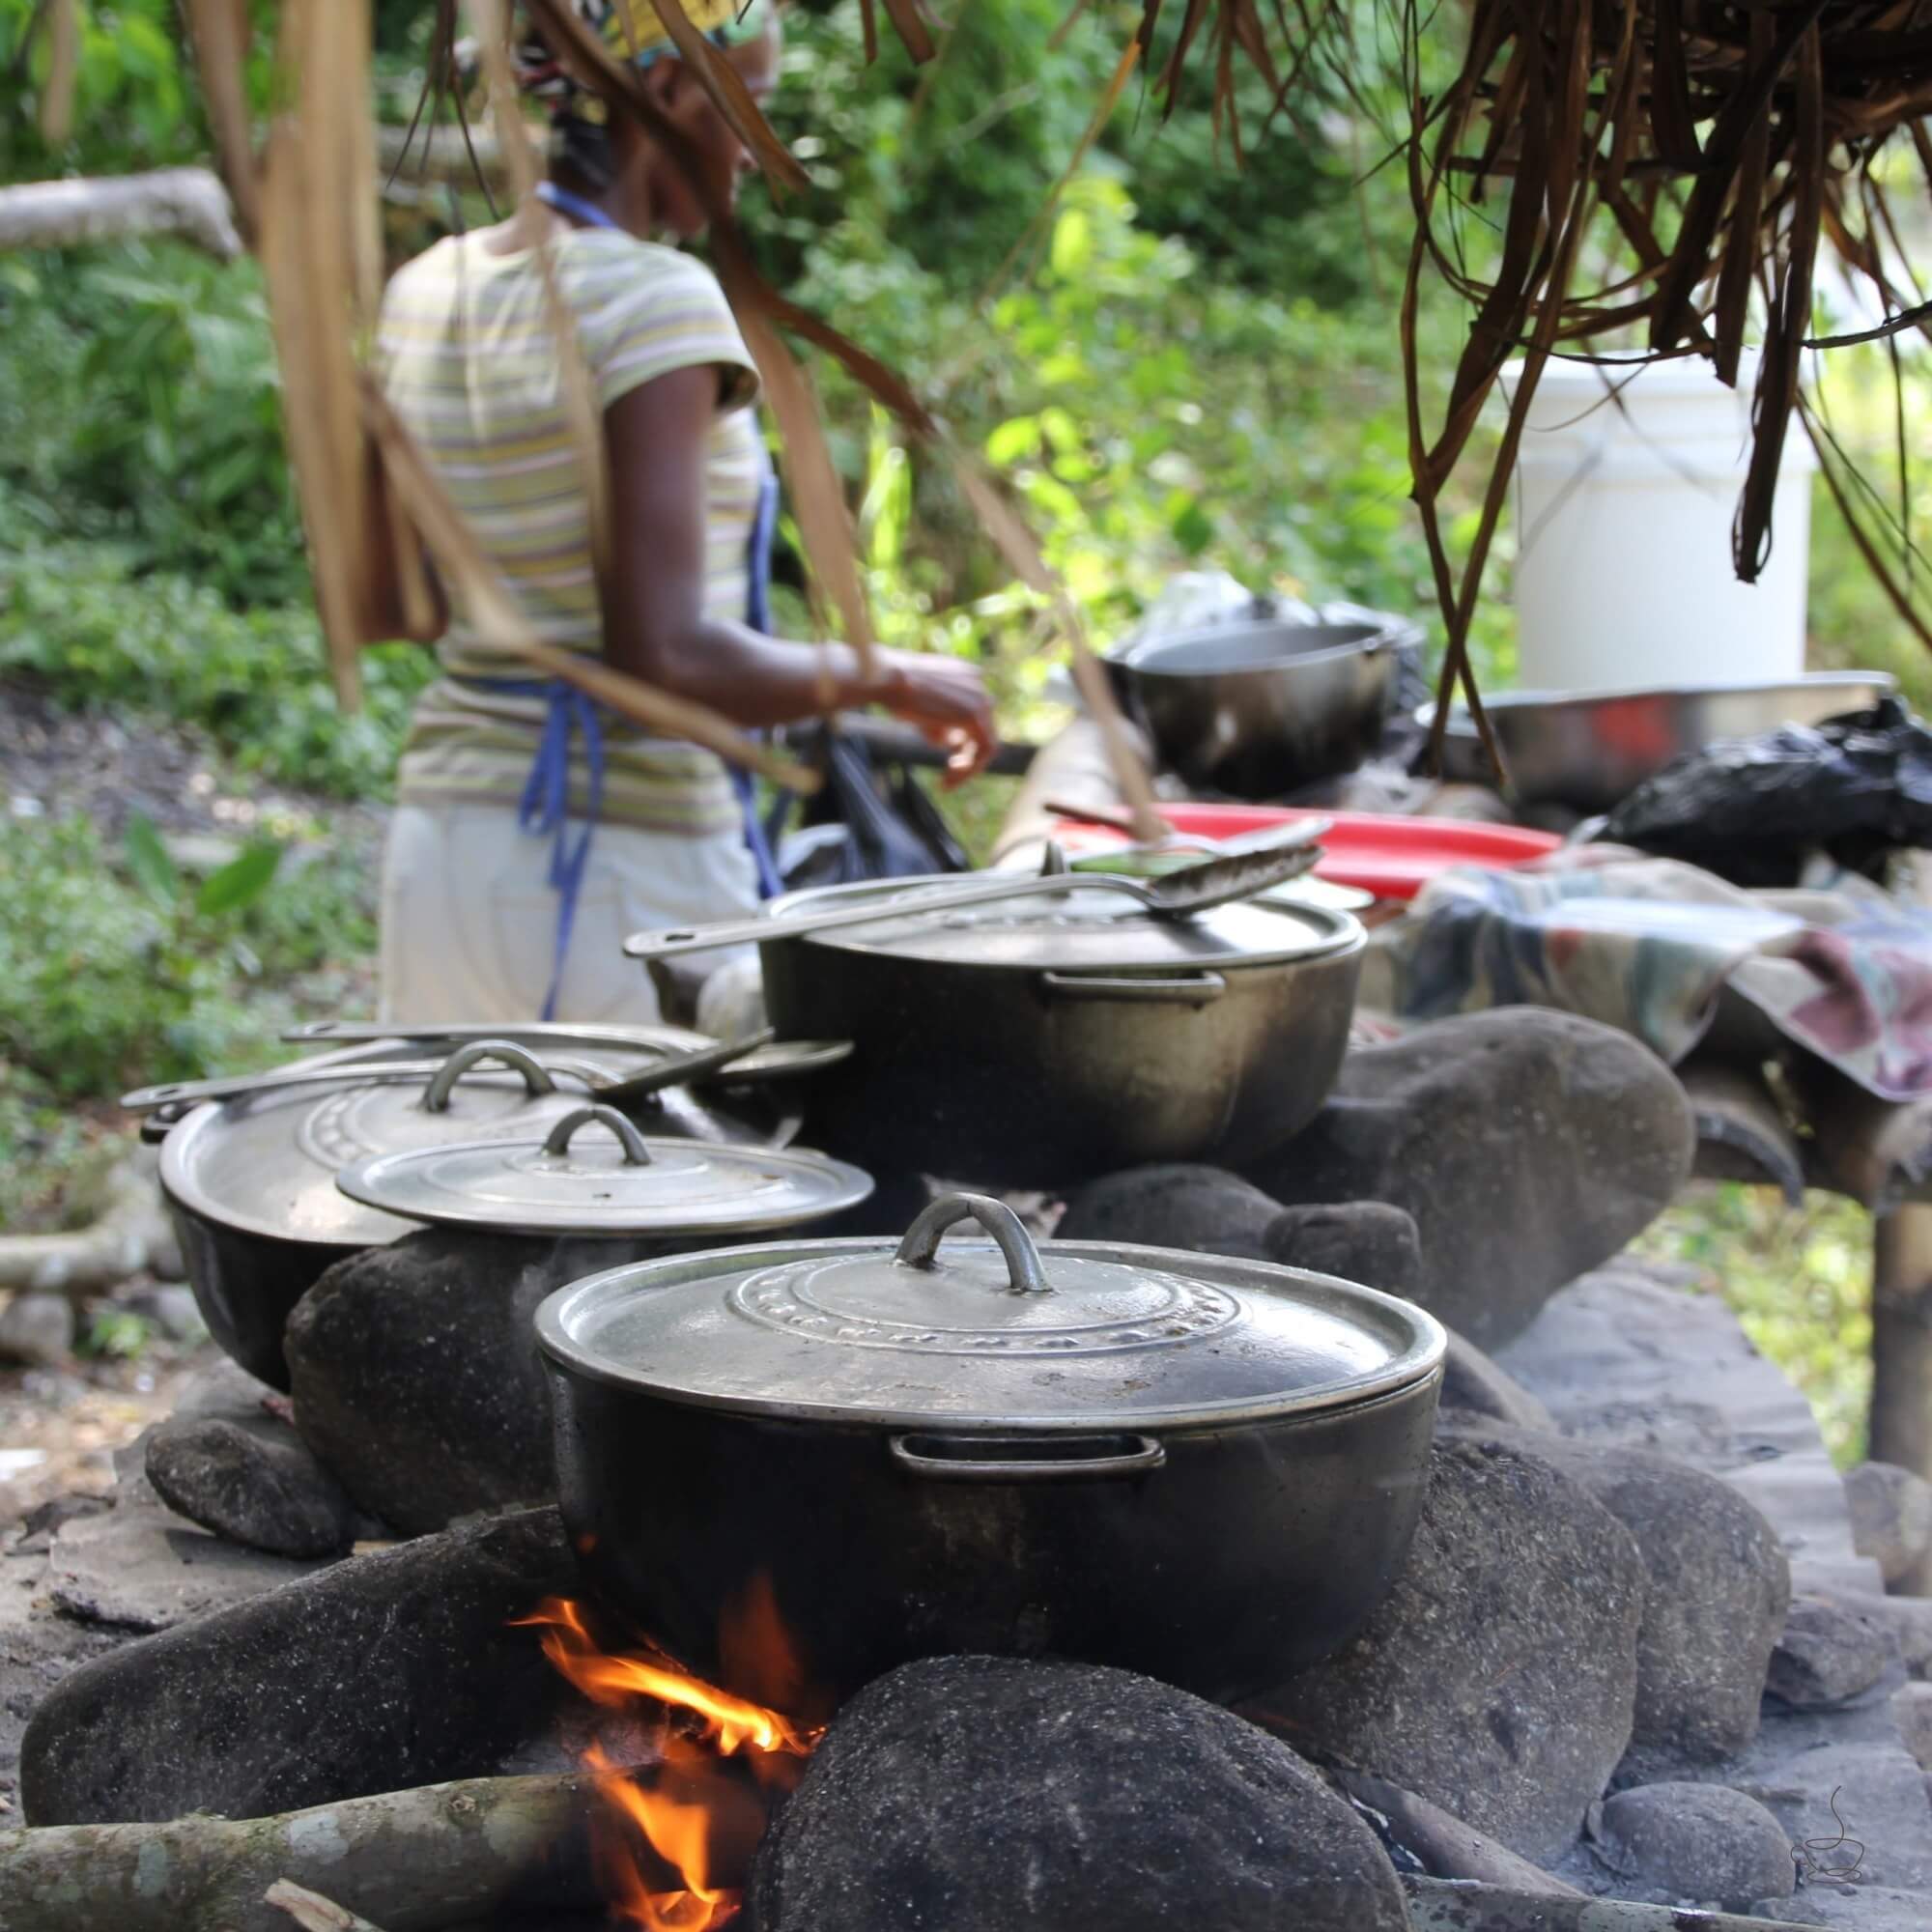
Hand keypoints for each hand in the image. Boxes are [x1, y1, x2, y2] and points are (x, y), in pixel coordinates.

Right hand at [871, 649, 997, 788]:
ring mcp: (979, 697)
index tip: (948, 763)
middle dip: (967, 757)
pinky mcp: (974, 714)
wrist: (885, 680)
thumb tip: (950, 741)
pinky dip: (970, 769)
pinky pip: (985, 750)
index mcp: (966, 677)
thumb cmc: (892, 692)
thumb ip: (940, 724)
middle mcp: (978, 683)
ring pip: (987, 743)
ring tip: (946, 783)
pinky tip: (947, 780)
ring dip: (969, 767)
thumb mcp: (921, 709)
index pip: (976, 717)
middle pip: (984, 730)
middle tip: (947, 776)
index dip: (963, 744)